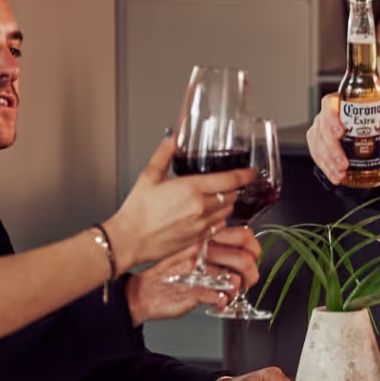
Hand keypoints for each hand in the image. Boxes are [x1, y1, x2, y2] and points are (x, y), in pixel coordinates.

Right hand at [104, 136, 251, 268]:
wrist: (129, 240)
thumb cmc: (136, 212)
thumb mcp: (149, 176)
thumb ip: (164, 154)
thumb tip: (172, 139)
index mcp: (191, 189)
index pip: (230, 180)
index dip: (244, 174)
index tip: (250, 172)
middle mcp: (201, 208)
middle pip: (232, 195)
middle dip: (233, 188)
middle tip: (228, 183)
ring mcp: (201, 225)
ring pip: (227, 211)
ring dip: (226, 203)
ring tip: (216, 197)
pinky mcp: (198, 239)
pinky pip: (218, 227)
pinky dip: (219, 219)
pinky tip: (208, 215)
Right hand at [125, 229, 263, 321]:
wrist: (142, 292)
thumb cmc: (167, 272)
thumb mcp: (190, 249)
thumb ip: (214, 246)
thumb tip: (241, 250)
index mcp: (203, 238)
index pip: (242, 236)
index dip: (255, 249)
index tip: (254, 257)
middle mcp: (202, 252)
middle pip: (244, 258)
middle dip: (253, 273)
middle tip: (250, 279)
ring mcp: (198, 272)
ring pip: (235, 279)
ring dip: (237, 289)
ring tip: (230, 291)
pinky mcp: (195, 291)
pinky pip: (222, 297)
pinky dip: (224, 301)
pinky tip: (217, 300)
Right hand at [309, 93, 379, 186]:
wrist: (367, 137)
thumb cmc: (370, 124)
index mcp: (340, 105)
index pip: (329, 104)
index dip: (331, 117)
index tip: (340, 132)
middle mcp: (326, 117)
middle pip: (322, 129)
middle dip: (332, 148)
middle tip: (343, 161)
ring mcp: (320, 132)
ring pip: (318, 146)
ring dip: (329, 162)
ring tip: (342, 172)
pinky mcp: (318, 146)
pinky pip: (318, 157)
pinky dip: (328, 169)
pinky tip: (337, 176)